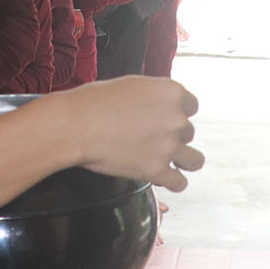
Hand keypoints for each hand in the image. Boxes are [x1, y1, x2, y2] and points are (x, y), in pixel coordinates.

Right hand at [53, 76, 202, 190]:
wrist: (75, 125)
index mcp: (171, 92)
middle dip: (172, 135)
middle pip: (188, 132)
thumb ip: (153, 96)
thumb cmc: (94, 102)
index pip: (191, 105)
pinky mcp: (156, 170)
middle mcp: (176, 118)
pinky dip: (171, 181)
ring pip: (194, 160)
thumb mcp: (130, 85)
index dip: (177, 112)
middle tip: (149, 138)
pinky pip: (180, 182)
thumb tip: (159, 106)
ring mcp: (168, 145)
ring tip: (167, 160)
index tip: (164, 118)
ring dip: (182, 160)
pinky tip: (161, 177)